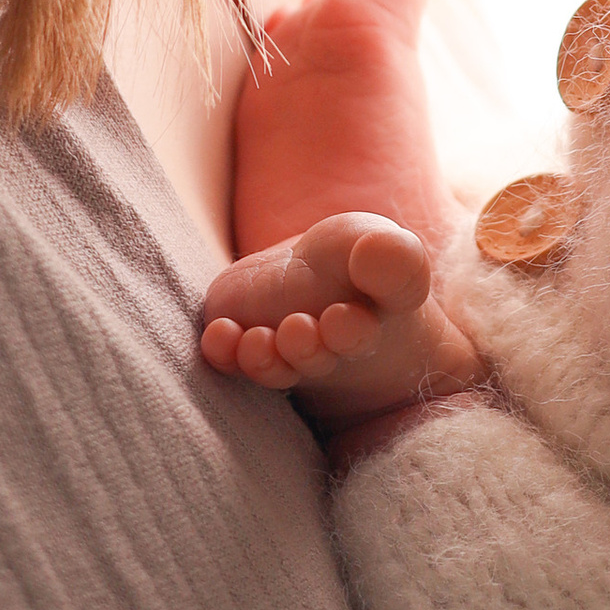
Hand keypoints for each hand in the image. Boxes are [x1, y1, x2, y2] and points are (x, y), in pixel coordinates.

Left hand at [198, 213, 482, 426]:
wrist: (321, 272)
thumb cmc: (358, 257)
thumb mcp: (381, 243)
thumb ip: (390, 254)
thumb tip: (376, 250)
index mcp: (370, 323)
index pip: (366, 334)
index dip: (352, 331)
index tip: (338, 315)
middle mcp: (327, 348)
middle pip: (317, 358)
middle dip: (307, 348)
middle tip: (297, 329)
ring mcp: (282, 348)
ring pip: (273, 366)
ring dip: (264, 357)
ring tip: (258, 340)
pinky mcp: (241, 340)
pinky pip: (231, 358)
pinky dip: (224, 351)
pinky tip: (219, 334)